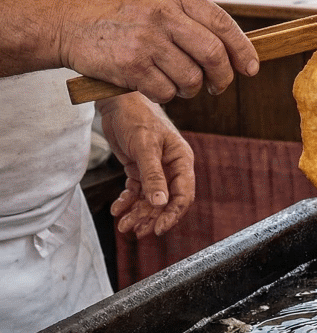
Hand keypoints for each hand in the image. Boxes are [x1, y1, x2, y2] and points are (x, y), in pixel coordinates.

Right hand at [57, 0, 258, 103]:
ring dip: (190, 89)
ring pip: (192, 78)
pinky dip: (165, 95)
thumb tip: (229, 47)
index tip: (251, 67)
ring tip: (178, 83)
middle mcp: (161, 13)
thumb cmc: (111, 12)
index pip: (222, 23)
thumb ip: (186, 15)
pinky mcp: (131, 65)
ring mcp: (146, 39)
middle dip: (222, 77)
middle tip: (218, 86)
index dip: (242, 49)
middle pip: (214, 55)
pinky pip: (166, 92)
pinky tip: (151, 84)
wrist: (61, 19)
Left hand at [96, 92, 195, 237]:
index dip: (172, 214)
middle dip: (151, 217)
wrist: (116, 100)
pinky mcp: (139, 169)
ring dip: (138, 214)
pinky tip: (118, 209)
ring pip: (150, 200)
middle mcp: (171, 168)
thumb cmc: (136, 117)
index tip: (158, 228)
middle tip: (137, 231)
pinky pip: (136, 192)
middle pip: (166, 201)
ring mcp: (155, 170)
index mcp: (181, 161)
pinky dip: (127, 202)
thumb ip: (153, 176)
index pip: (183, 195)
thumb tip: (160, 203)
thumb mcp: (144, 147)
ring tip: (124, 225)